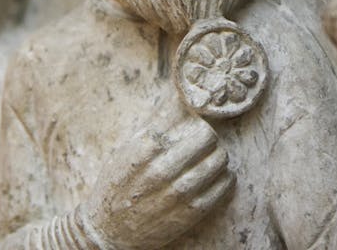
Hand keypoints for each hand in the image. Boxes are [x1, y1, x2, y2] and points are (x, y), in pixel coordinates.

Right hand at [80, 106, 234, 249]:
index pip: (181, 119)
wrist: (111, 232)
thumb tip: (174, 104)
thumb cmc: (116, 187)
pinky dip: (225, 177)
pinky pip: (221, 188)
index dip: (192, 115)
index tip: (193, 116)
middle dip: (207, 133)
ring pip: (217, 161)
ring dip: (219, 154)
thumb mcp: (124, 154)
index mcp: (141, 152)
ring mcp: (177, 194)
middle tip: (205, 136)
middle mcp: (160, 171)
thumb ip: (149, 132)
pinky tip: (220, 175)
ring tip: (214, 155)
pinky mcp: (190, 213)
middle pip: (205, 138)